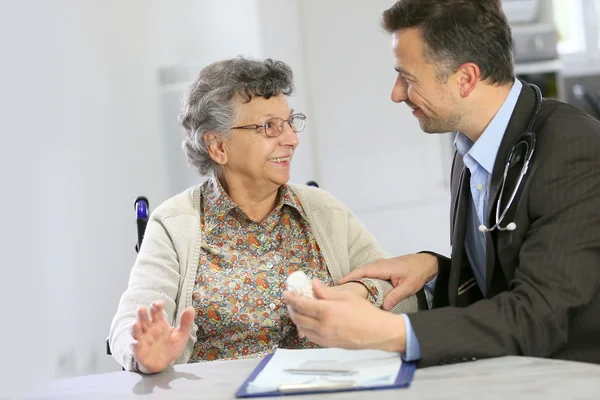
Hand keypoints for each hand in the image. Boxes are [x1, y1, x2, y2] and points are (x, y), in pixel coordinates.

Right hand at [131, 300, 194, 373]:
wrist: (164, 364)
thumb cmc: (171, 347)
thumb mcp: (181, 335)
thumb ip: (186, 322)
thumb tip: (191, 308)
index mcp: (159, 323)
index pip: (156, 311)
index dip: (156, 305)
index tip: (160, 304)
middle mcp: (149, 329)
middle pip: (144, 318)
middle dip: (142, 314)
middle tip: (142, 309)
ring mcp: (143, 339)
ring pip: (136, 331)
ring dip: (135, 327)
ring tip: (136, 324)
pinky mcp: (139, 351)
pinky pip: (135, 346)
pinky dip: (134, 344)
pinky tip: (136, 343)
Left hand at [284, 280, 405, 351]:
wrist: (377, 332)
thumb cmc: (365, 313)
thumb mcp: (345, 296)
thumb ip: (326, 291)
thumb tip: (314, 284)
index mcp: (327, 312)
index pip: (301, 304)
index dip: (290, 298)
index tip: (286, 293)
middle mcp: (323, 326)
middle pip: (298, 317)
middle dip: (291, 308)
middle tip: (291, 300)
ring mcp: (324, 337)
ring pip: (302, 328)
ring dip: (297, 318)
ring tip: (299, 309)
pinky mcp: (327, 344)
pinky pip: (310, 336)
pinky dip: (305, 327)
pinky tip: (308, 320)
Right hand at [339, 254, 437, 309]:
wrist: (425, 263)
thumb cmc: (417, 272)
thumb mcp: (408, 287)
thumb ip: (395, 296)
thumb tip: (383, 307)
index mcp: (383, 267)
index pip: (363, 271)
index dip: (350, 277)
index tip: (340, 284)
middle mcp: (379, 264)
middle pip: (359, 271)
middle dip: (349, 280)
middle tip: (339, 291)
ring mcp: (380, 265)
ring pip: (363, 272)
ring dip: (355, 279)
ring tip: (347, 291)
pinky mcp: (381, 268)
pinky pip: (368, 272)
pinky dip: (362, 279)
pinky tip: (360, 288)